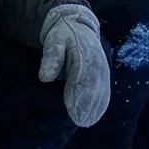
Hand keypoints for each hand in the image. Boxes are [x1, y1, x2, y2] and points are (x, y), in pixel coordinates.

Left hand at [39, 1, 111, 127]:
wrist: (79, 25)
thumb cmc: (63, 35)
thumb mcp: (54, 41)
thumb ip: (51, 57)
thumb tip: (45, 77)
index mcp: (85, 55)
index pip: (83, 80)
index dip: (79, 97)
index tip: (75, 113)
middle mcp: (97, 64)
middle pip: (94, 88)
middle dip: (88, 106)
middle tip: (81, 122)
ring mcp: (102, 69)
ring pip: (101, 91)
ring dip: (96, 107)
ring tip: (87, 122)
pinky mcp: (102, 74)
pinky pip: (104, 89)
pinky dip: (101, 102)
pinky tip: (96, 114)